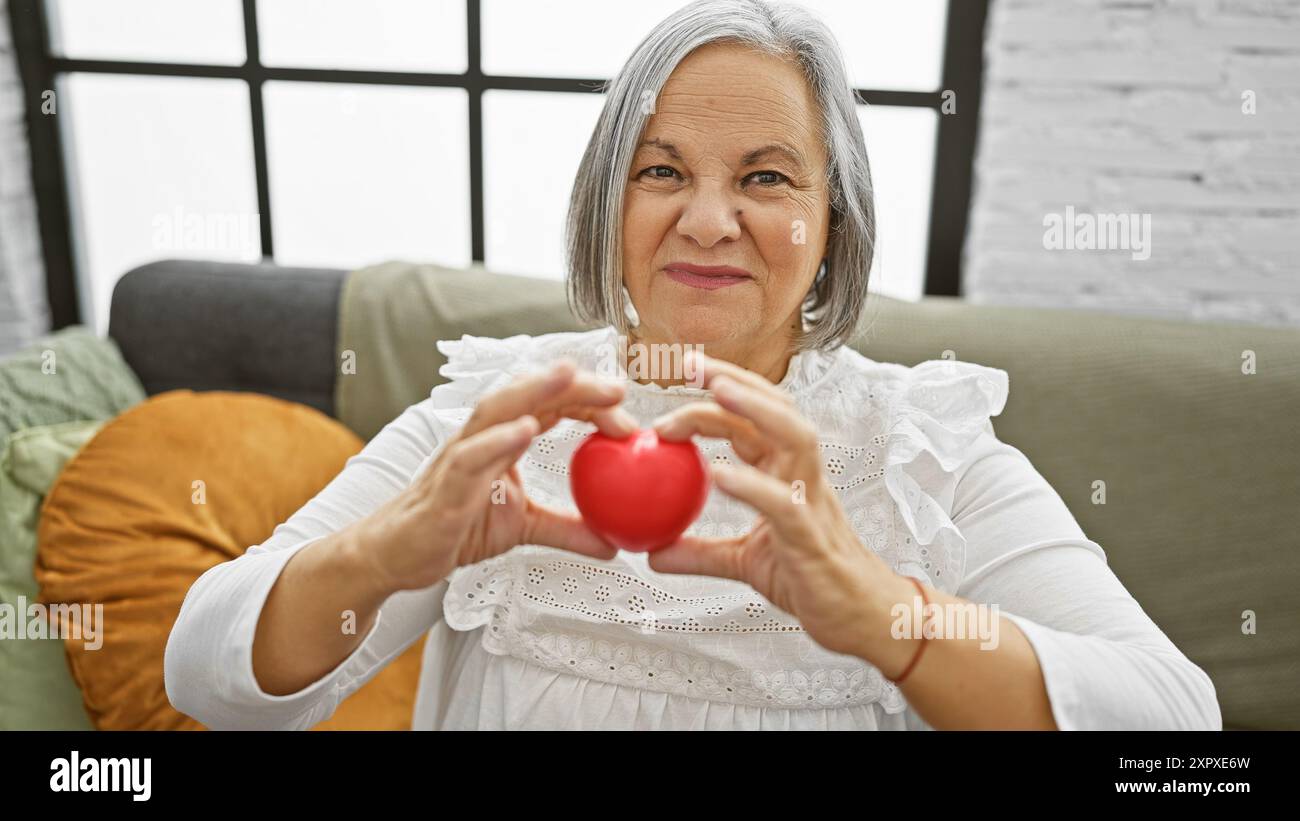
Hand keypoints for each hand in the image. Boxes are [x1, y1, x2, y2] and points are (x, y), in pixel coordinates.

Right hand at [353, 359, 637, 593]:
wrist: (396, 556)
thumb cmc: (453, 527)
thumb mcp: (522, 527)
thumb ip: (567, 529)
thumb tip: (612, 543)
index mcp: (500, 440)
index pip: (548, 407)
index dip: (587, 401)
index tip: (625, 412)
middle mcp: (479, 438)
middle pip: (526, 395)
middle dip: (570, 384)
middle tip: (616, 387)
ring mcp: (458, 459)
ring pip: (493, 412)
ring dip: (532, 392)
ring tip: (568, 378)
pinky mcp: (442, 490)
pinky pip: (468, 460)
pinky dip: (496, 442)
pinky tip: (523, 431)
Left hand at [648, 351, 906, 661]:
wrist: (859, 616)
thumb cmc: (814, 579)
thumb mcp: (744, 562)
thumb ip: (700, 552)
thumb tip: (655, 552)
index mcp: (786, 473)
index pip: (753, 418)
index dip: (721, 390)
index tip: (684, 373)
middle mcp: (801, 476)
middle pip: (774, 410)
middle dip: (735, 381)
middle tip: (691, 365)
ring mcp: (810, 502)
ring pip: (793, 437)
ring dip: (755, 410)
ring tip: (716, 392)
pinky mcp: (811, 537)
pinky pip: (782, 503)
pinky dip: (751, 485)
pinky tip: (719, 474)